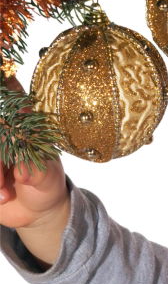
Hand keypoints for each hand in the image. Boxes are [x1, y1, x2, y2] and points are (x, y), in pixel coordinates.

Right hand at [0, 75, 68, 229]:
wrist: (37, 211)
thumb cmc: (46, 184)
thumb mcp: (47, 177)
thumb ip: (36, 172)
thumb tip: (22, 172)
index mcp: (23, 126)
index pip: (12, 98)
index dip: (7, 83)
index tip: (5, 72)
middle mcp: (3, 133)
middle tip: (8, 182)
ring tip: (5, 194)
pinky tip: (2, 198)